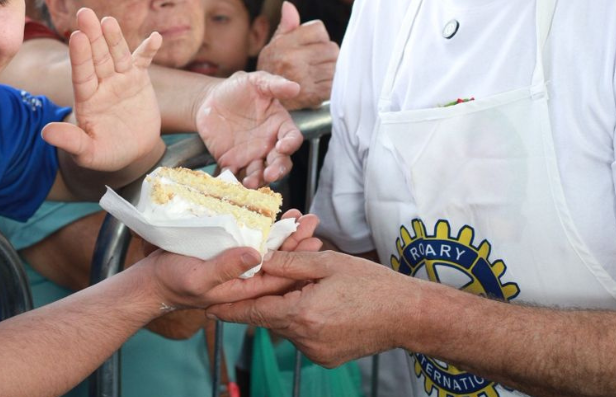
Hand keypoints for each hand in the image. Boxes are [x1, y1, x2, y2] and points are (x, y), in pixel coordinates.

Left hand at [42, 8, 162, 171]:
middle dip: (92, 36)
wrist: (133, 152)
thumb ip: (70, 140)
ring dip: (114, 38)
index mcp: (86, 98)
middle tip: (85, 13)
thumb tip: (45, 132)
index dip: (80, 56)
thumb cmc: (107, 152)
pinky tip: (155, 37)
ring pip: (117, 55)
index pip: (82, 74)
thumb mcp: (88, 152)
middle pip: (97, 57)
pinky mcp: (139, 80)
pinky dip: (149, 50)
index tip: (76, 37)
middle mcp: (101, 84)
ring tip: (108, 21)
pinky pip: (143, 62)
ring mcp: (120, 80)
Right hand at [143, 210, 322, 310]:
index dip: (298, 260)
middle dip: (297, 242)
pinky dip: (265, 228)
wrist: (152, 280)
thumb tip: (257, 255)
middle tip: (313, 222)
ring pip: (268, 249)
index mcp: (243, 289)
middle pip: (278, 261)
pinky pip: (252, 239)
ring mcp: (237, 264)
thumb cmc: (173, 282)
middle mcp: (244, 277)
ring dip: (285, 233)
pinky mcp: (227, 250)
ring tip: (301, 217)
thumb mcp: (200, 277)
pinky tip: (276, 216)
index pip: (278, 277)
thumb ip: (227, 268)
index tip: (313, 242)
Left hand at [196, 70, 302, 187]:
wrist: (210, 100)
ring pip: (260, 173)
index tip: (283, 146)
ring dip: (257, 180)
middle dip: (277, 170)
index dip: (290, 144)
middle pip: (280, 162)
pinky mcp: (232, 163)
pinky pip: (236, 175)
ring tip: (250, 182)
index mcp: (279, 125)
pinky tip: (230, 181)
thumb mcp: (255, 81)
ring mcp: (251, 156)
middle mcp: (269, 144)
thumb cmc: (237, 89)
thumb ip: (274, 84)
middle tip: (270, 174)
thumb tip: (295, 87)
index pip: (292, 138)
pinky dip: (234, 181)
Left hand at [206, 250, 406, 367]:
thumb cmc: (373, 286)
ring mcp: (316, 353)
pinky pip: (303, 336)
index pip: (254, 312)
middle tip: (265, 277)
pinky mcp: (326, 358)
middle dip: (266, 298)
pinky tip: (323, 303)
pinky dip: (303, 319)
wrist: (408, 316)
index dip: (229, 308)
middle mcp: (306, 340)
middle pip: (270, 317)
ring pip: (286, 326)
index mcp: (303, 314)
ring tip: (311, 286)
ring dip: (288, 307)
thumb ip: (290, 262)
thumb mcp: (329, 263)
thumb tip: (260, 258)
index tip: (207, 305)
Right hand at [257, 2, 338, 109]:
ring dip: (332, 68)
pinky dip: (332, 84)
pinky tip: (322, 84)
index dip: (319, 37)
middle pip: (331, 47)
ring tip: (319, 73)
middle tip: (317, 61)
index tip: (312, 45)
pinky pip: (335, 83)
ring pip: (336, 65)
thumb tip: (288, 5)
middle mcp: (294, 60)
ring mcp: (304, 78)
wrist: (264, 101)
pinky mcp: (314, 95)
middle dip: (328, 53)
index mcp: (285, 44)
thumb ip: (286, 25)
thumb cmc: (273, 68)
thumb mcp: (274, 44)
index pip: (319, 29)